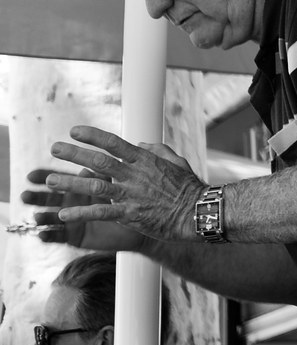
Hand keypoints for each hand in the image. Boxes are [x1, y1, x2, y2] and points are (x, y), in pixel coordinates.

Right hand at [23, 169, 144, 250]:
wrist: (144, 222)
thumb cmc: (131, 198)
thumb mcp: (117, 184)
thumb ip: (103, 175)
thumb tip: (87, 167)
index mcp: (82, 186)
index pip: (61, 179)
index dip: (46, 176)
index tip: (32, 175)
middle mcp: (75, 202)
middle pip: (51, 198)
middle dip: (38, 197)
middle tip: (25, 195)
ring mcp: (75, 220)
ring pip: (52, 217)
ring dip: (42, 217)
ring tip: (35, 216)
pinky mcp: (76, 236)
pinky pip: (61, 237)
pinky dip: (51, 236)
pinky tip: (42, 235)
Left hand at [43, 125, 206, 243]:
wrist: (198, 212)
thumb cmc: (190, 187)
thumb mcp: (177, 161)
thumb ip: (157, 150)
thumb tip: (140, 144)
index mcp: (144, 160)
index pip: (113, 143)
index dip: (92, 135)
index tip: (74, 131)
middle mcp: (134, 175)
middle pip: (98, 160)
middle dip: (74, 153)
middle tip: (54, 148)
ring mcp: (131, 194)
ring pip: (94, 184)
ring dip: (70, 182)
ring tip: (50, 180)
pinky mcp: (130, 214)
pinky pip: (100, 212)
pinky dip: (81, 212)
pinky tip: (63, 214)